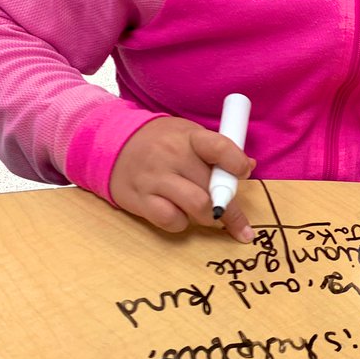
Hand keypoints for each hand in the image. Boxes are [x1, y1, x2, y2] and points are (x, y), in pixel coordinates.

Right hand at [110, 116, 255, 242]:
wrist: (110, 142)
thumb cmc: (160, 142)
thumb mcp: (188, 135)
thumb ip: (217, 150)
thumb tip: (248, 165)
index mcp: (189, 137)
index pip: (219, 147)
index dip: (236, 162)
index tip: (244, 173)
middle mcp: (172, 156)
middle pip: (213, 186)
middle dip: (230, 208)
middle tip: (235, 218)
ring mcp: (155, 178)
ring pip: (197, 206)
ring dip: (210, 217)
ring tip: (210, 217)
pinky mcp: (140, 199)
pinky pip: (171, 220)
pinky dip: (181, 223)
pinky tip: (180, 216)